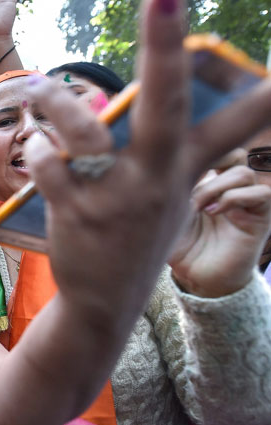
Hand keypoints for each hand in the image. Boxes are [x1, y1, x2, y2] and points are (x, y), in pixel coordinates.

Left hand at [25, 0, 270, 328]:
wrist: (104, 303)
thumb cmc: (137, 234)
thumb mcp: (166, 195)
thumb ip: (159, 149)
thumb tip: (131, 96)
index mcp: (184, 171)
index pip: (234, 127)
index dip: (262, 97)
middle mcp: (155, 180)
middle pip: (163, 105)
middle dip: (164, 47)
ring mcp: (115, 197)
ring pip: (84, 129)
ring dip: (56, 101)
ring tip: (37, 88)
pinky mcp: (75, 213)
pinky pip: (51, 164)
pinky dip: (41, 150)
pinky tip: (40, 148)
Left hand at [169, 156, 270, 296]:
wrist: (194, 277)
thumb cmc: (177, 244)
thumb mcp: (167, 210)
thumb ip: (169, 185)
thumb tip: (162, 162)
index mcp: (209, 180)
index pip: (217, 147)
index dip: (202, 147)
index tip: (177, 163)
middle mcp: (230, 187)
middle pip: (234, 152)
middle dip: (210, 164)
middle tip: (188, 186)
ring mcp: (246, 202)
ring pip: (244, 173)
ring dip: (217, 186)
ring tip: (199, 207)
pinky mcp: (259, 218)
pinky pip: (261, 193)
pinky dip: (235, 198)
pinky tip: (214, 213)